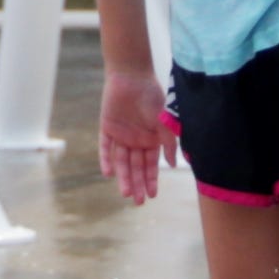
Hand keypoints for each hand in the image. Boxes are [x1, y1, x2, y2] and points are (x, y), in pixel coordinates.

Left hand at [98, 69, 174, 205]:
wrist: (132, 76)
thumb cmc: (153, 97)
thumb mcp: (165, 122)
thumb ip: (169, 143)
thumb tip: (172, 165)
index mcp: (151, 140)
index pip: (150, 165)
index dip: (151, 180)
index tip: (153, 196)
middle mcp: (136, 140)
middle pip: (136, 167)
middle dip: (138, 184)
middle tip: (138, 202)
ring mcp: (121, 135)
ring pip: (121, 161)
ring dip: (123, 176)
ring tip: (125, 193)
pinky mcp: (107, 128)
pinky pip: (105, 147)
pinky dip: (106, 159)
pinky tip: (108, 173)